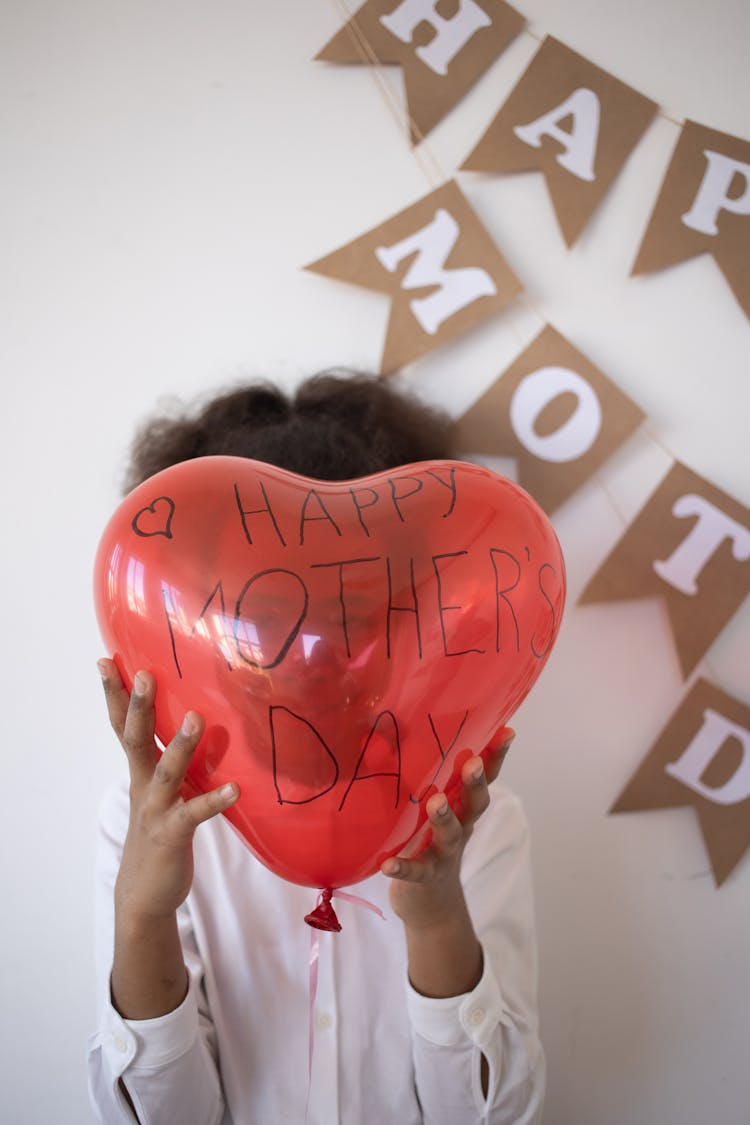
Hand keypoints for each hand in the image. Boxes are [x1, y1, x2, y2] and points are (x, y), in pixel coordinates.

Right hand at [98, 658, 238, 920]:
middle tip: (142, 673)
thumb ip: (174, 760)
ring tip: (196, 718)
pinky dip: (214, 801)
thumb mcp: (163, 791)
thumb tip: (196, 721)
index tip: (106, 661)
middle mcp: (144, 786)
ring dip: (180, 746)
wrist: (144, 894)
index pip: (123, 727)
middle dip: (137, 706)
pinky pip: (194, 814)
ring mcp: (156, 810)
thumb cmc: (160, 833)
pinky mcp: (173, 834)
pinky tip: (235, 789)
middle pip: (135, 740)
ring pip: (166, 773)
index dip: (115, 696)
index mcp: (141, 772)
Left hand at [382, 728, 513, 931]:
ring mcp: (442, 853)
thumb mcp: (435, 810)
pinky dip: (402, 868)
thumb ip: (427, 780)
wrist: (431, 904)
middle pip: (474, 803)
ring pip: (449, 834)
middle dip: (476, 782)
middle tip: (474, 762)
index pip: (484, 778)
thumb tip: (397, 732)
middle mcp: (459, 827)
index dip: (496, 756)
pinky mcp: (423, 877)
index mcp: (462, 807)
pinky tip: (388, 865)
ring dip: (444, 817)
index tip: (507, 732)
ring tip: (435, 802)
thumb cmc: (429, 842)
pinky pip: (414, 872)